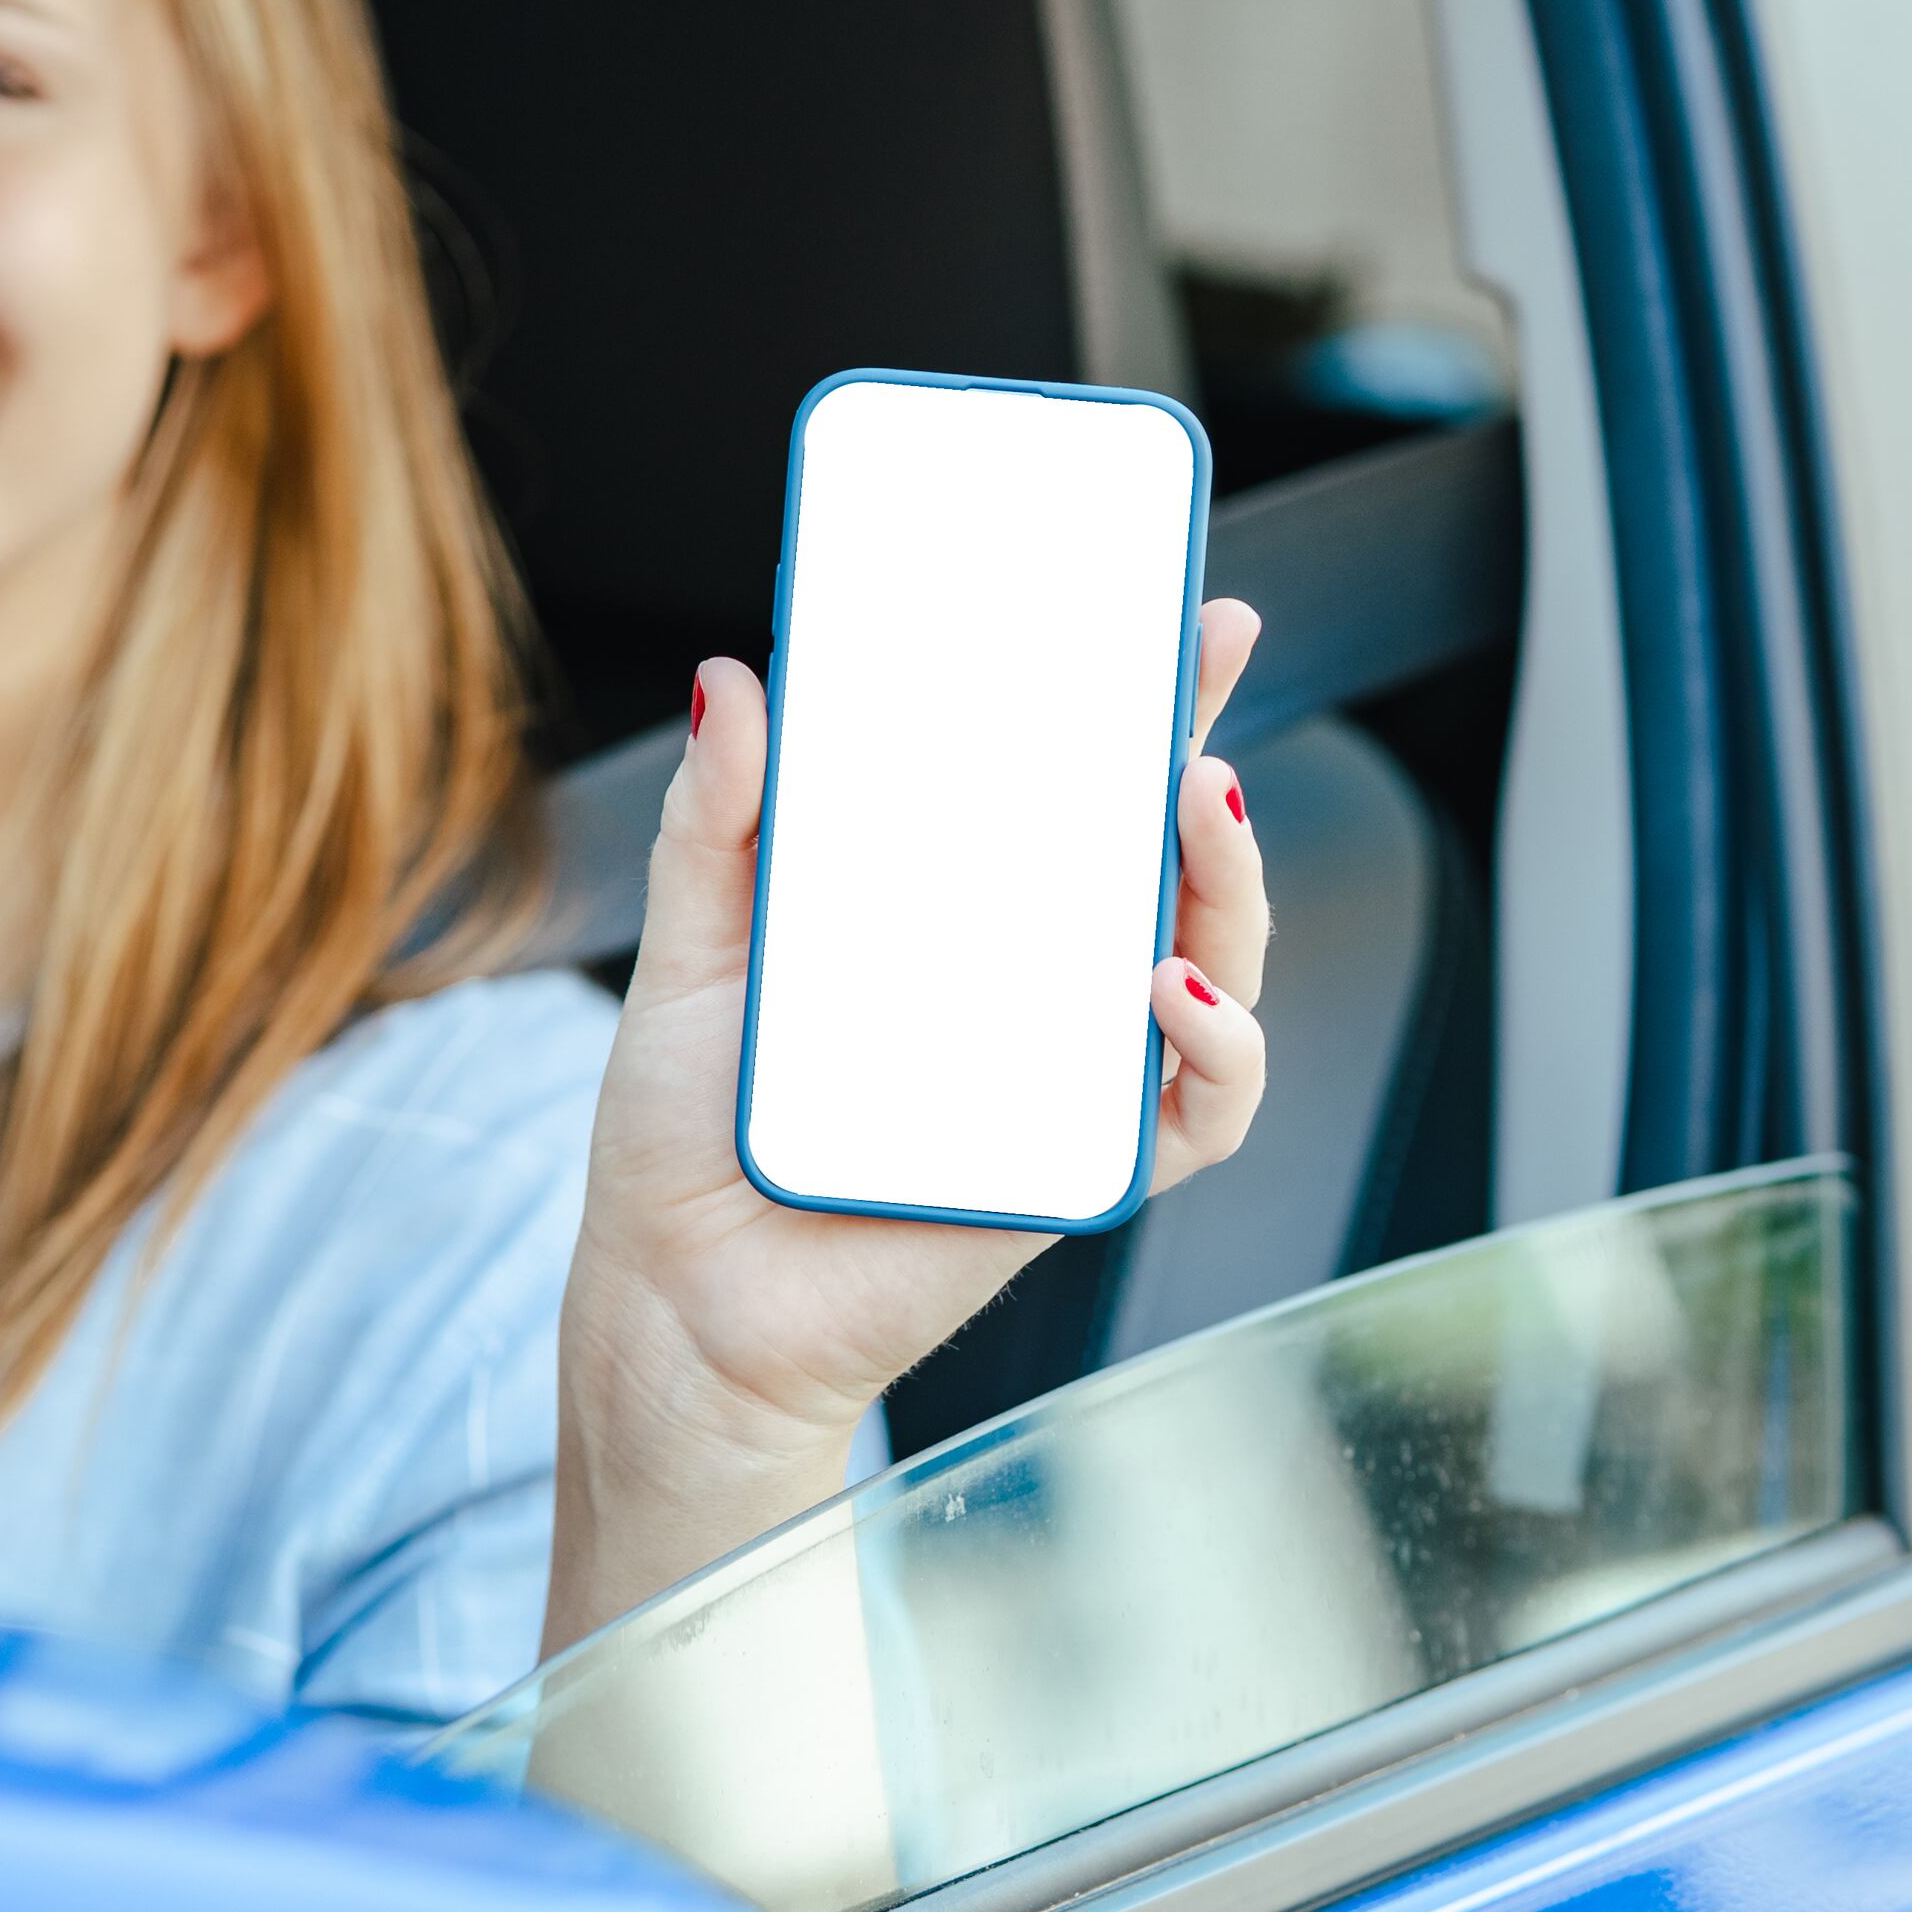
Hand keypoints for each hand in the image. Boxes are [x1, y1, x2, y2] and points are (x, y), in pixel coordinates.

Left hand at [541, 601, 1274, 1649]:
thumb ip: (718, 818)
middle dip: (1212, 769)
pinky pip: (1204, 1110)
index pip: (1078, 784)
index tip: (1189, 610)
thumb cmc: (690, 1133)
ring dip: (1235, 886)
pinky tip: (1171, 993)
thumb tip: (735, 679)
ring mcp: (1070, 1069)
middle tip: (1194, 704)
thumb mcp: (696, 947)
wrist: (676, 1302)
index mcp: (963, 909)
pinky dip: (1222, 1048)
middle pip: (1171, 860)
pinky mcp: (1086, 1167)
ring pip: (1218, 964)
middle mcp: (1036, 980)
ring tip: (1196, 819)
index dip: (1147, 698)